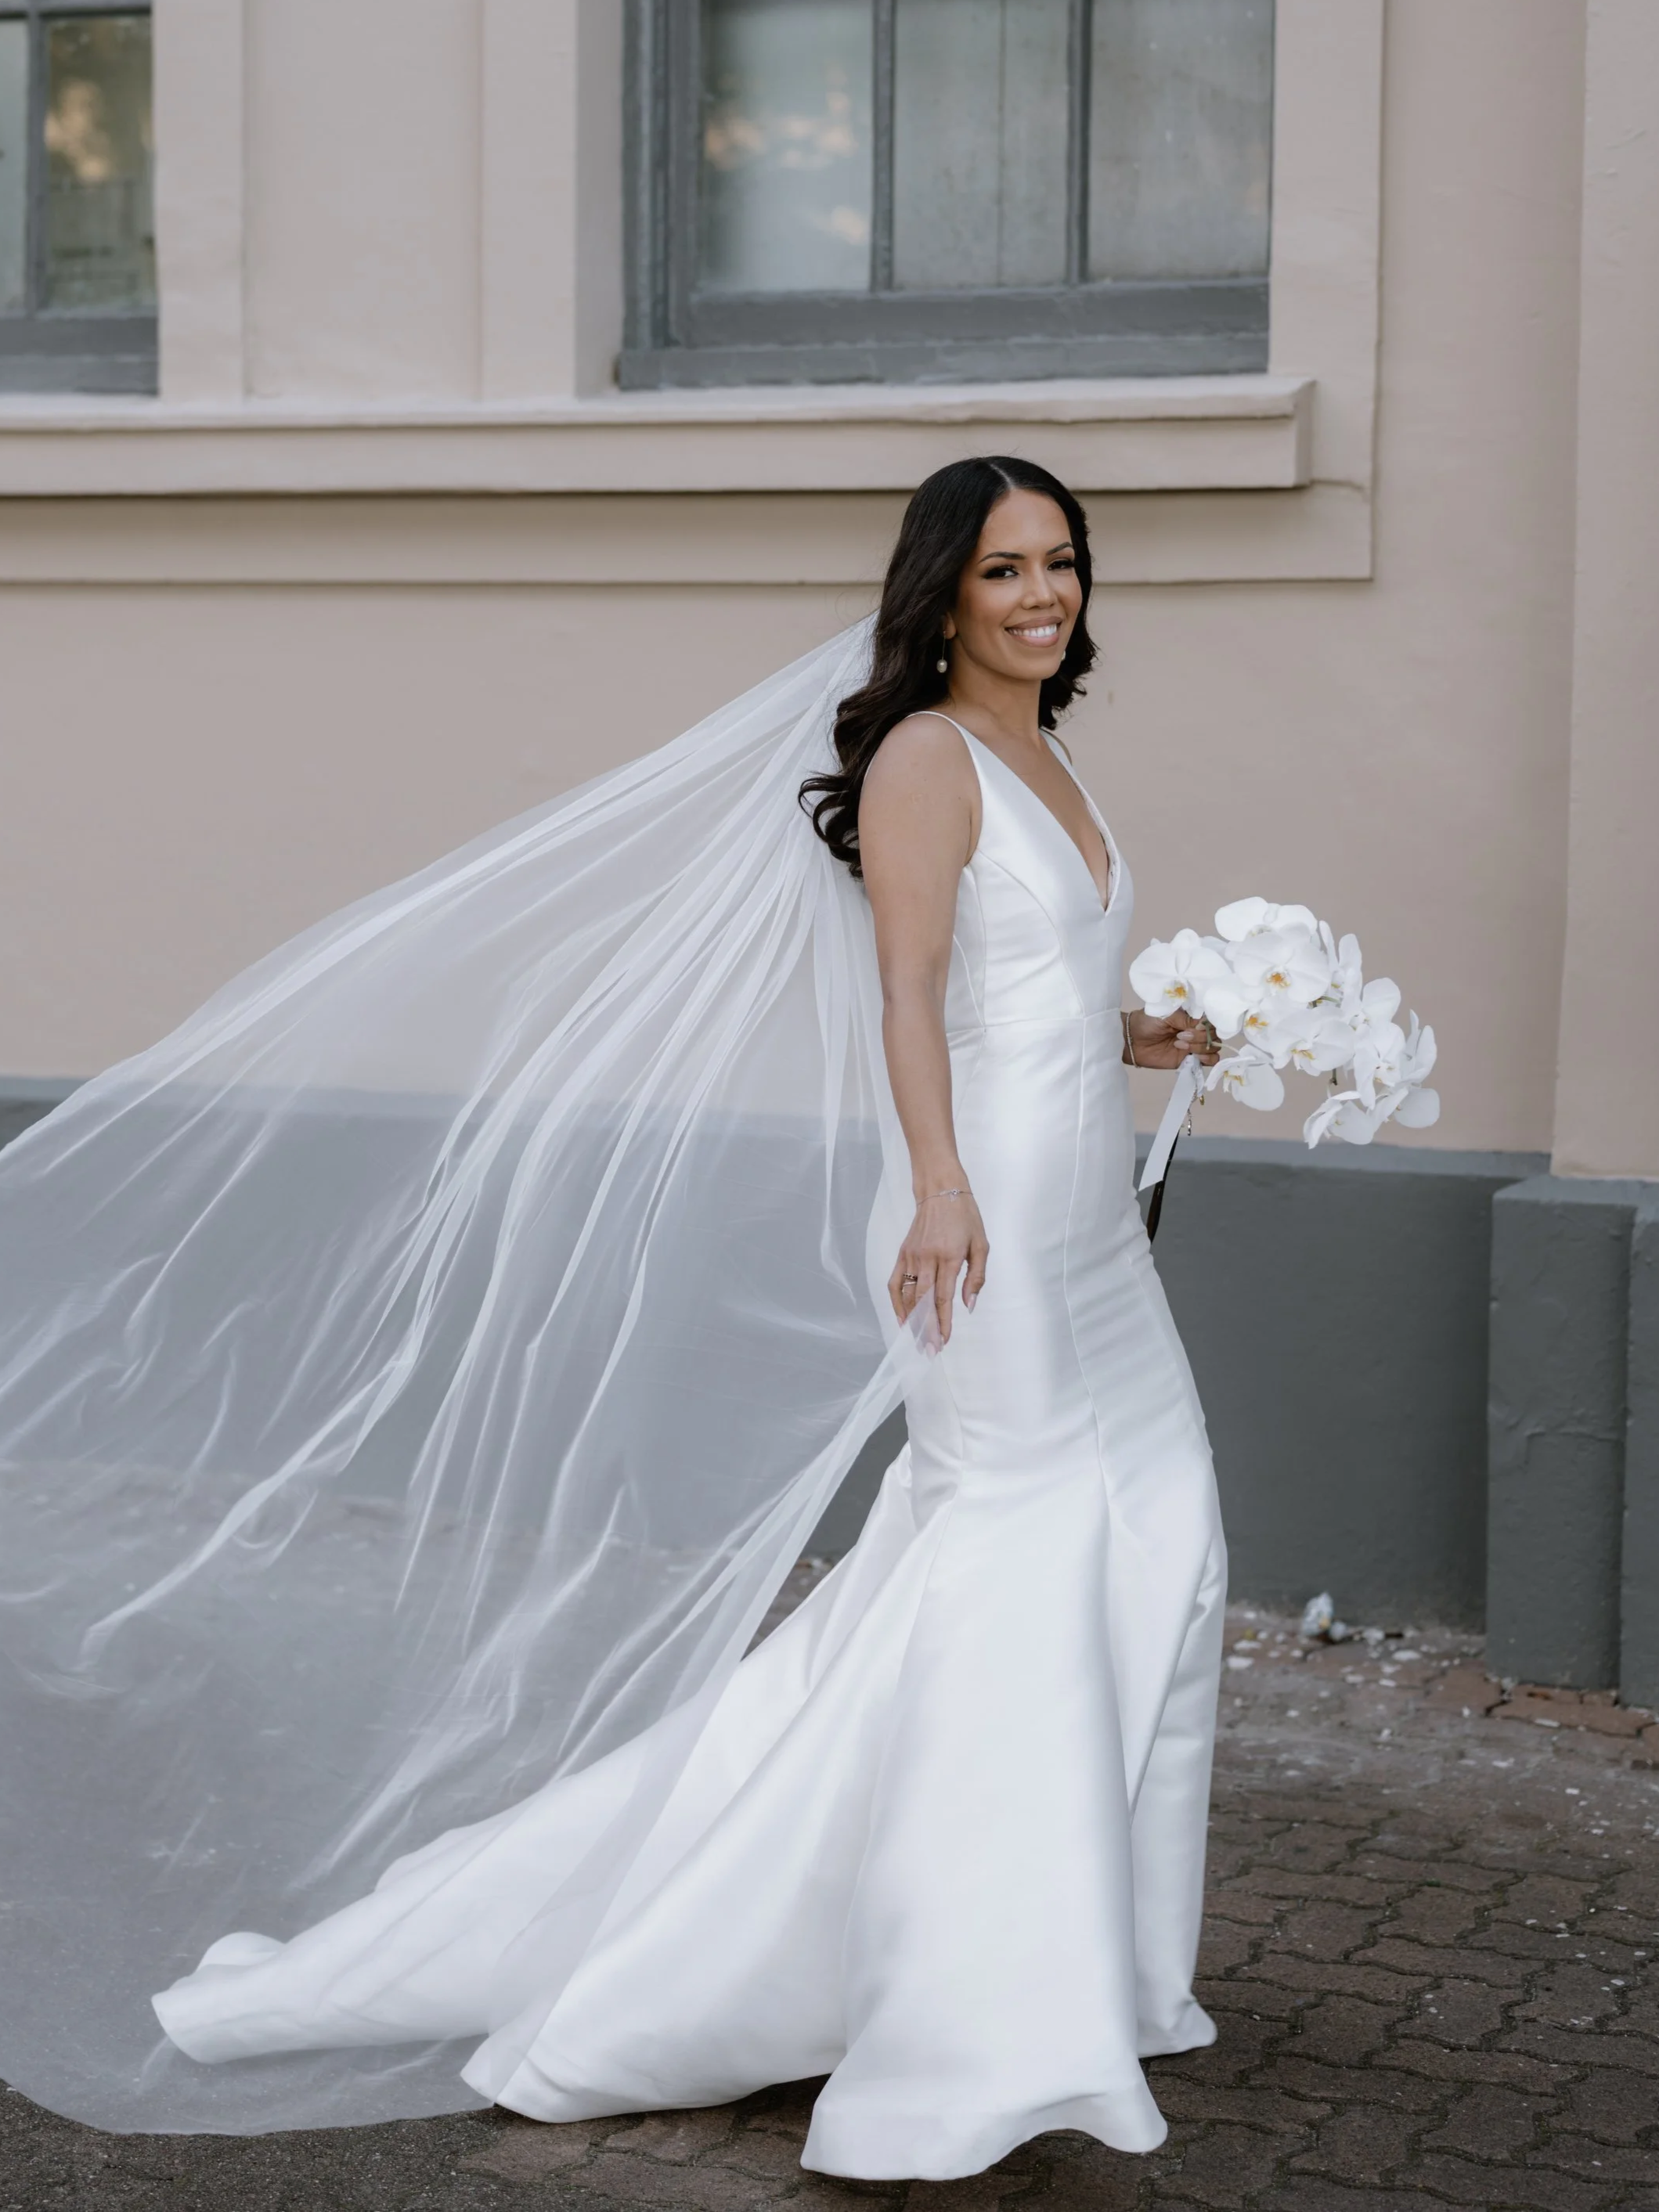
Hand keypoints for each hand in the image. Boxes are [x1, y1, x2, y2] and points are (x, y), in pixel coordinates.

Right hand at [888, 1190, 987, 1347]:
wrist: (941, 1191)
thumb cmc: (965, 1218)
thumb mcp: (981, 1245)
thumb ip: (976, 1277)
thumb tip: (968, 1306)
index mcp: (949, 1256)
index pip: (944, 1297)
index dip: (943, 1322)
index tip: (943, 1341)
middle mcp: (927, 1258)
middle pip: (924, 1301)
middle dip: (925, 1329)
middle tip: (928, 1351)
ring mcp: (911, 1257)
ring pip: (908, 1296)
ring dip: (912, 1321)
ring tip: (916, 1341)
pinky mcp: (902, 1254)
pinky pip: (895, 1283)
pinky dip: (896, 1303)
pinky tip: (902, 1319)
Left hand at [1122, 1008, 1221, 1071]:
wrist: (1132, 1041)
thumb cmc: (1147, 1022)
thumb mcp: (1166, 1014)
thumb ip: (1186, 1019)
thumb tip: (1202, 1025)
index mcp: (1192, 1016)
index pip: (1212, 1019)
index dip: (1207, 1024)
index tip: (1195, 1026)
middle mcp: (1197, 1030)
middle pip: (1215, 1034)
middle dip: (1200, 1036)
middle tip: (1180, 1036)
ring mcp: (1195, 1045)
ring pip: (1213, 1047)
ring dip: (1200, 1047)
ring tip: (1179, 1044)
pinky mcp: (1191, 1059)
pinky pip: (1210, 1060)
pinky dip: (1208, 1059)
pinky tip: (1195, 1056)